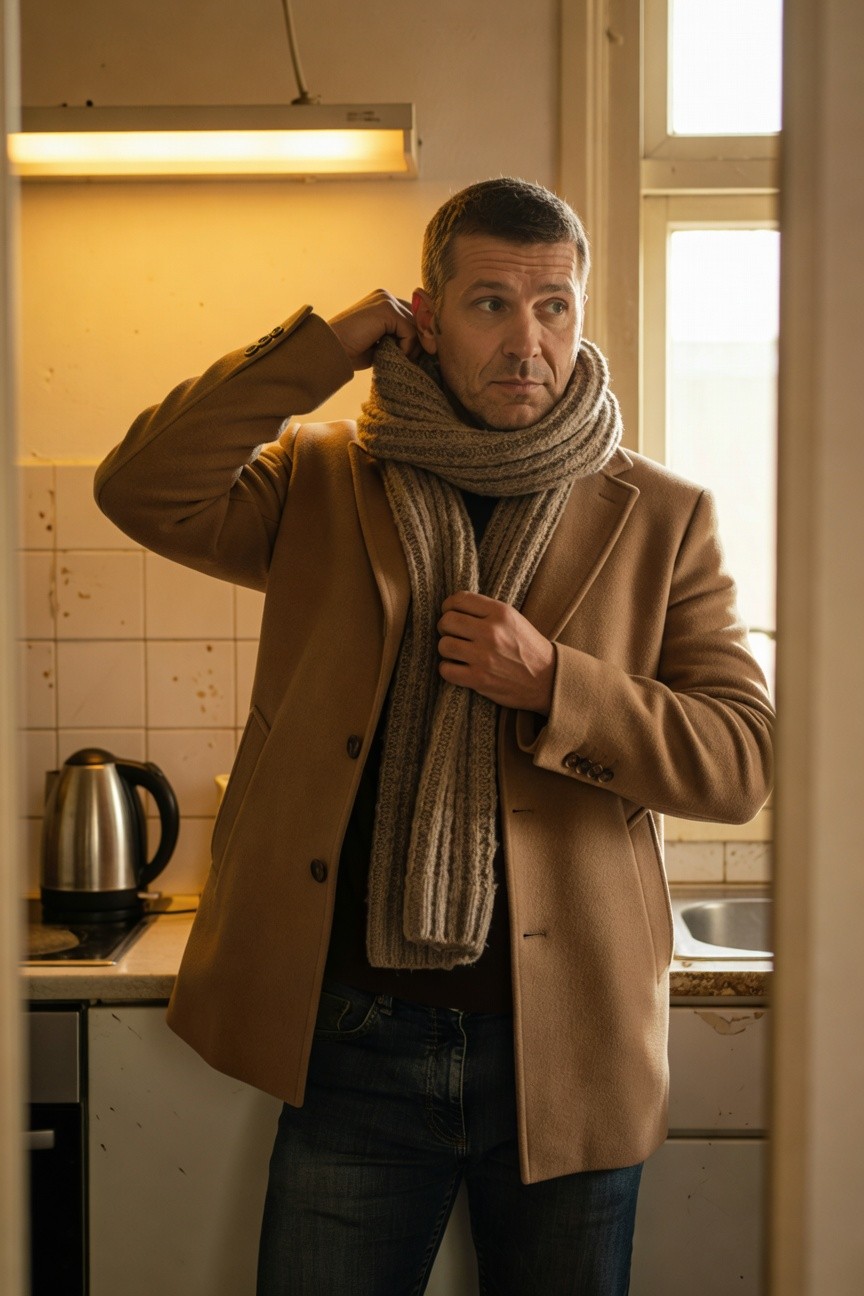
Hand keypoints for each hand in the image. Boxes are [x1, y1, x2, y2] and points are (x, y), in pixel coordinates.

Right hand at [327, 290, 419, 370]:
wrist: (330, 350)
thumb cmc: (351, 351)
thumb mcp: (382, 343)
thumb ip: (401, 338)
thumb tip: (428, 344)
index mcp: (383, 301)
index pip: (414, 316)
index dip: (419, 336)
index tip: (416, 355)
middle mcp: (386, 296)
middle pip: (420, 318)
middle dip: (419, 341)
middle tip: (409, 359)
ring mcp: (386, 300)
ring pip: (417, 325)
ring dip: (411, 346)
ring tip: (395, 356)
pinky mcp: (386, 309)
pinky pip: (410, 331)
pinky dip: (405, 347)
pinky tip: (389, 353)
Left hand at [437, 591, 555, 714]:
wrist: (547, 680)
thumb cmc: (527, 647)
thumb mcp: (513, 619)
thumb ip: (486, 611)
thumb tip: (452, 607)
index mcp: (500, 613)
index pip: (458, 599)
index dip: (449, 606)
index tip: (452, 614)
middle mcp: (491, 632)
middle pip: (446, 621)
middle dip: (445, 628)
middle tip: (453, 635)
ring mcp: (484, 657)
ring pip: (443, 645)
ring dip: (447, 650)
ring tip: (457, 653)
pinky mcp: (479, 679)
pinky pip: (446, 670)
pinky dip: (448, 669)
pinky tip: (459, 668)